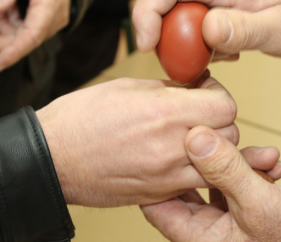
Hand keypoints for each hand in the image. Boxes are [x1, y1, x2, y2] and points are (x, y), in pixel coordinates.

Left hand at [0, 0, 70, 72]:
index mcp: (49, 4)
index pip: (32, 35)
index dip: (14, 51)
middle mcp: (55, 19)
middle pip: (24, 41)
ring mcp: (54, 24)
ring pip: (23, 37)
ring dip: (6, 25)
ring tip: (3, 3)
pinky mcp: (48, 25)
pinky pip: (27, 32)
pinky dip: (13, 23)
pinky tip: (11, 7)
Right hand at [36, 77, 238, 207]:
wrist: (51, 158)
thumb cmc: (81, 118)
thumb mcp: (128, 86)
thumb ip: (169, 89)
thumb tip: (193, 90)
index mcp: (164, 113)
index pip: (225, 106)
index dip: (219, 94)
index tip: (205, 90)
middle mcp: (171, 147)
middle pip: (229, 134)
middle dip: (220, 119)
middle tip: (200, 111)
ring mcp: (167, 176)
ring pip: (218, 163)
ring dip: (212, 146)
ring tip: (190, 133)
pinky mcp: (159, 194)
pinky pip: (195, 182)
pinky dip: (195, 167)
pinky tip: (176, 154)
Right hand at [133, 0, 280, 60]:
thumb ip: (245, 30)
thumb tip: (208, 30)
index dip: (147, 11)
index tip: (148, 46)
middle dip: (161, 31)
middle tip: (182, 62)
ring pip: (174, 7)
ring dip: (182, 37)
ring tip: (218, 56)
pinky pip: (190, 13)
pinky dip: (195, 36)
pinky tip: (224, 48)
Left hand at [142, 126, 280, 241]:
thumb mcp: (261, 203)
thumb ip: (226, 170)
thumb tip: (194, 137)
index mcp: (201, 238)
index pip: (159, 205)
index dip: (161, 173)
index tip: (169, 142)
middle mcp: (211, 231)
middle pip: (190, 185)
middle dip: (210, 160)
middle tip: (221, 139)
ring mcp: (231, 218)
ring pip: (219, 179)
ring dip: (241, 162)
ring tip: (265, 157)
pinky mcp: (249, 207)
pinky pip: (241, 181)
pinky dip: (256, 169)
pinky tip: (274, 164)